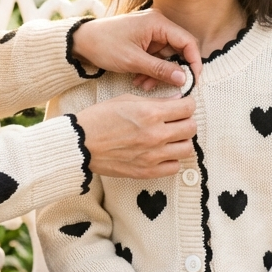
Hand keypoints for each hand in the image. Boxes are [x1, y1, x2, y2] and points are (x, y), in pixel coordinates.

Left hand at [71, 11, 200, 90]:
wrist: (82, 41)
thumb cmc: (105, 46)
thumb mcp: (133, 61)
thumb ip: (160, 70)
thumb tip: (184, 79)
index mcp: (158, 23)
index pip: (187, 41)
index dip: (194, 61)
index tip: (193, 80)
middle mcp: (158, 25)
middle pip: (178, 50)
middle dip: (173, 71)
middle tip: (169, 87)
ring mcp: (151, 32)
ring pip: (167, 57)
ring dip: (159, 73)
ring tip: (144, 85)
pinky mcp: (144, 40)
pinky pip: (156, 57)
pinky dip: (151, 70)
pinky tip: (139, 80)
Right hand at [75, 92, 196, 178]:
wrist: (80, 144)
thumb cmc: (99, 119)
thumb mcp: (126, 100)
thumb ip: (155, 102)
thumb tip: (177, 102)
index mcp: (150, 113)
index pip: (188, 108)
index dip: (187, 104)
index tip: (182, 106)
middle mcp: (155, 134)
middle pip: (191, 128)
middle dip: (186, 121)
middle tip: (176, 121)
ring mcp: (152, 155)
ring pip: (187, 149)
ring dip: (181, 141)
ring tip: (170, 138)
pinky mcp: (147, 171)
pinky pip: (174, 167)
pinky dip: (172, 159)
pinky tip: (162, 153)